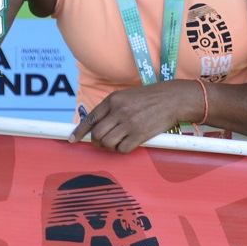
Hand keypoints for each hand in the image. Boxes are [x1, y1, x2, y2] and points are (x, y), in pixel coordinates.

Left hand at [69, 81, 191, 153]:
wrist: (174, 99)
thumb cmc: (152, 97)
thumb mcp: (128, 96)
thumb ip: (113, 108)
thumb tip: (97, 125)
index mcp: (114, 99)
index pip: (90, 118)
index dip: (79, 131)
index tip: (73, 140)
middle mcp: (119, 111)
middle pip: (97, 134)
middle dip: (97, 142)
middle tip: (103, 143)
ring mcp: (129, 123)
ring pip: (108, 143)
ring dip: (110, 147)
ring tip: (118, 143)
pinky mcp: (140, 134)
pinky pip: (122, 149)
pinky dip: (123, 150)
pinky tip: (129, 144)